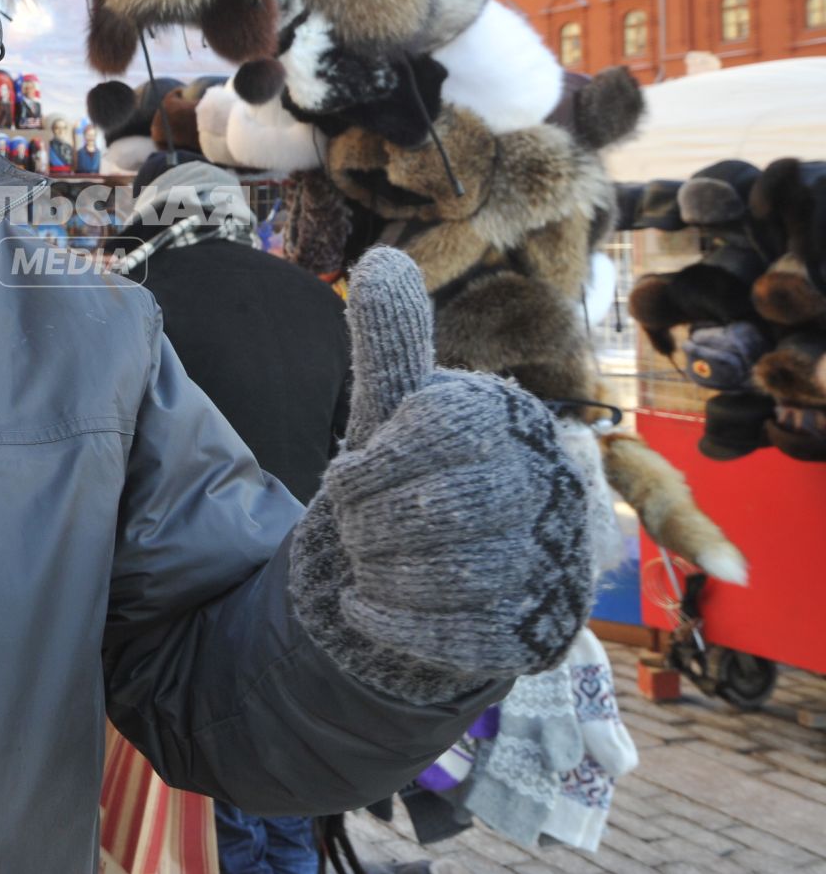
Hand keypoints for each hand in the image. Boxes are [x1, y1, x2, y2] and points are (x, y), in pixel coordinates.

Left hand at [290, 246, 592, 703]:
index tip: (343, 477)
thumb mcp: (394, 411)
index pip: (448, 431)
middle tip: (349, 527)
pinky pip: (463, 636)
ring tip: (361, 563)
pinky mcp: (537, 632)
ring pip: (459, 573)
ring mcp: (553, 566)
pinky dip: (395, 623)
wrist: (423, 576)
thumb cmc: (410, 480)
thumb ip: (392, 342)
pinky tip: (364, 608)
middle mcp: (550, 490)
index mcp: (513, 425)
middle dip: (375, 521)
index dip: (377, 462)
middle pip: (452, 506)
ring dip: (383, 572)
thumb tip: (384, 259)